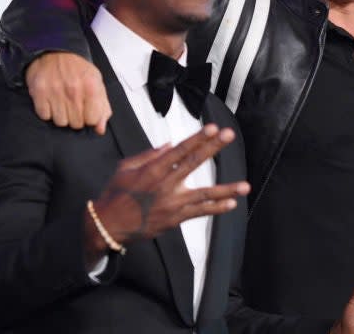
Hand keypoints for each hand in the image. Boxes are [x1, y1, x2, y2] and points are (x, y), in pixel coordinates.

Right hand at [26, 52, 111, 134]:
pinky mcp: (39, 93)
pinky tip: (51, 101)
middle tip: (73, 104)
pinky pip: (44, 116)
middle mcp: (74, 90)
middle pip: (76, 124)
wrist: (54, 52)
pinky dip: (47, 111)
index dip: (90, 117)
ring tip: (62, 102)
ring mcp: (55, 92)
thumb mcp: (97, 82)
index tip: (86, 110)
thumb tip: (100, 129)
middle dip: (76, 117)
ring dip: (61, 115)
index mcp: (91, 87)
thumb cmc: (77, 69)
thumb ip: (102, 106)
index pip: (92, 120)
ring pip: (60, 122)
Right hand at [84, 124, 249, 260]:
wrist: (107, 226)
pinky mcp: (176, 219)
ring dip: (226, 189)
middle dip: (213, 147)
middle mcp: (165, 185)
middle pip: (194, 163)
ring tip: (245, 186)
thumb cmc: (116, 193)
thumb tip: (172, 145)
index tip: (213, 127)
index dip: (198, 138)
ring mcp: (172, 203)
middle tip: (229, 134)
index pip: (180, 150)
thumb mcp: (126, 168)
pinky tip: (232, 203)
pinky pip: (200, 212)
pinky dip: (216, 208)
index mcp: (153, 170)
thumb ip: (149, 155)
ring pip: (204, 195)